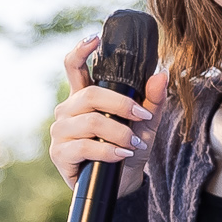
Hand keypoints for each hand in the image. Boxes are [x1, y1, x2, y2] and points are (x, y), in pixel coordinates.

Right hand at [48, 35, 167, 186]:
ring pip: (91, 121)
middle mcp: (68, 110)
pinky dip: (108, 151)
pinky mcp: (60, 154)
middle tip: (143, 118)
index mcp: (84, 97)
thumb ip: (153, 100)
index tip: (94, 37)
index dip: (80, 50)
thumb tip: (161, 74)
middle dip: (122, 105)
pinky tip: (121, 156)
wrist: (121, 184)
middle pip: (90, 94)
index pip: (74, 67)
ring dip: (119, 133)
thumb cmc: (128, 149)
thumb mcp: (146, 124)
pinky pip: (84, 146)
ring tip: (133, 145)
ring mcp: (61, 132)